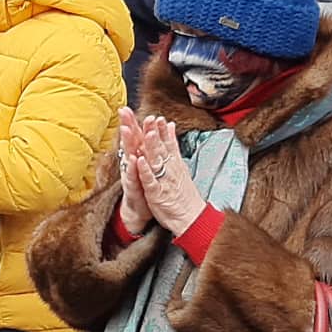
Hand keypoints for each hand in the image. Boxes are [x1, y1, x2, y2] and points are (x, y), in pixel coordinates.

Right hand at [114, 108, 153, 233]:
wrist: (139, 211)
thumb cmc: (143, 187)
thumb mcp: (145, 166)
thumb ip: (145, 149)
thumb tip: (150, 132)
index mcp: (137, 158)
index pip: (134, 137)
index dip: (130, 122)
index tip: (127, 107)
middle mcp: (131, 164)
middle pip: (128, 142)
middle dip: (126, 127)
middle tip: (123, 112)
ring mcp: (130, 176)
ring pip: (128, 157)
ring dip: (128, 144)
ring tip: (127, 130)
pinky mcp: (132, 188)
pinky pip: (132, 177)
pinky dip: (132, 169)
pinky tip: (133, 159)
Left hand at [135, 115, 205, 235]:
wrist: (191, 217)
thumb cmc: (182, 193)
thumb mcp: (179, 165)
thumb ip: (172, 145)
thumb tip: (170, 126)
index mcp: (173, 162)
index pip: (166, 141)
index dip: (160, 128)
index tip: (155, 115)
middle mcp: (169, 169)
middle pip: (160, 147)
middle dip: (153, 131)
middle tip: (148, 117)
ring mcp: (163, 180)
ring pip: (156, 160)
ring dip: (151, 146)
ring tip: (147, 132)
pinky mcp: (157, 193)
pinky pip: (150, 180)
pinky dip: (145, 170)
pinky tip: (140, 161)